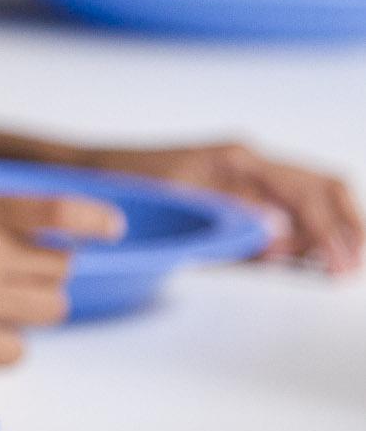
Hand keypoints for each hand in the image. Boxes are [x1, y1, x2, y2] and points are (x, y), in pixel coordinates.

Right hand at [0, 195, 125, 363]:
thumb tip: (43, 240)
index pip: (56, 211)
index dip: (93, 220)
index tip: (112, 229)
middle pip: (60, 269)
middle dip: (42, 275)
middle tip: (8, 281)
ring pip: (49, 310)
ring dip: (29, 311)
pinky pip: (17, 350)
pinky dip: (1, 345)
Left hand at [81, 144, 362, 274]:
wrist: (91, 172)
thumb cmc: (126, 180)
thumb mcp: (177, 196)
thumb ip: (231, 213)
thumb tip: (280, 232)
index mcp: (240, 159)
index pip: (308, 190)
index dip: (330, 230)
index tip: (338, 265)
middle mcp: (250, 167)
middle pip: (321, 192)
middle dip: (344, 229)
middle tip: (347, 271)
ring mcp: (244, 183)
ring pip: (305, 208)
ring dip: (323, 237)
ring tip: (332, 271)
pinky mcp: (233, 202)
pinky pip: (277, 221)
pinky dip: (296, 241)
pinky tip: (304, 263)